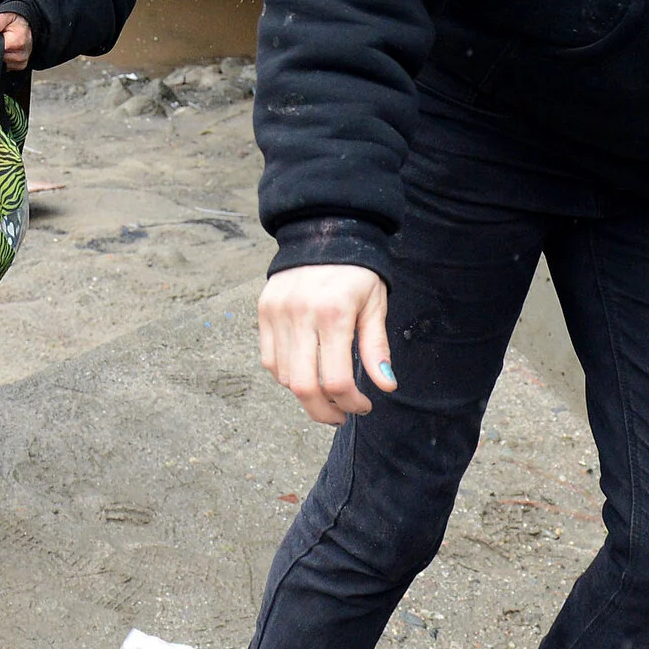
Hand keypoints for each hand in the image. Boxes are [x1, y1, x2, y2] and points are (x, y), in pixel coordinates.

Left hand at [0, 11, 32, 71]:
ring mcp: (21, 61)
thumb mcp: (3, 16)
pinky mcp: (20, 65)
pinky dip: (2, 59)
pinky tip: (5, 50)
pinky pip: (5, 66)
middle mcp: (21, 54)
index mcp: (17, 41)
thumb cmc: (14, 20)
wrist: (26, 23)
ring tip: (1, 43)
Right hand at [259, 264, 395, 425]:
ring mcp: (277, 313)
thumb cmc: (357, 272)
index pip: (336, 380)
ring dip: (305, 394)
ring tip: (325, 395)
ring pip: (283, 376)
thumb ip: (376, 347)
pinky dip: (285, 375)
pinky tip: (305, 373)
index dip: (351, 404)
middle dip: (323, 412)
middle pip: (303, 386)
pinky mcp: (263, 311)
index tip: (363, 406)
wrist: (323, 231)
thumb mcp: (375, 305)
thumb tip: (385, 385)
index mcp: (333, 314)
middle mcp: (300, 315)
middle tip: (340, 417)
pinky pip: (269, 359)